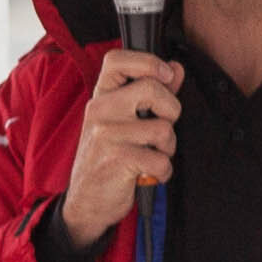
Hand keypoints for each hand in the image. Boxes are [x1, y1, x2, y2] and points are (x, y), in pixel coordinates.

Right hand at [58, 48, 182, 254]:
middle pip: (152, 89)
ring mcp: (107, 134)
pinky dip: (162, 172)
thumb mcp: (122, 122)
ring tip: (149, 156)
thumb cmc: (107, 158)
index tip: (165, 75)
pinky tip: (147, 174)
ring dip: (167, 148)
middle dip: (171, 111)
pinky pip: (161, 160)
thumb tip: (175, 68)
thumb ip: (151, 93)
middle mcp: (100, 110)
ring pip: (163, 129)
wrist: (86, 202)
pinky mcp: (118, 160)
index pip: (117, 59)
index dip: (148, 61)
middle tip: (161, 129)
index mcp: (101, 97)